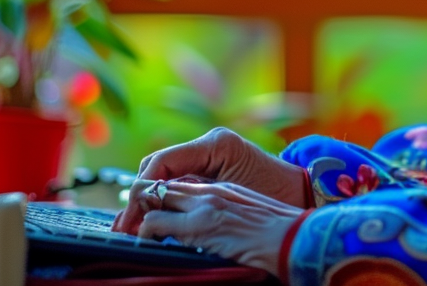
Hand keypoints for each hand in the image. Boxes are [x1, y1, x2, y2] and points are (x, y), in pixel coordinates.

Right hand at [112, 128, 309, 233]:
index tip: (130, 218)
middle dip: (139, 195)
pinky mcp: (209, 166)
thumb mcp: (232, 197)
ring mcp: (207, 153)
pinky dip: (162, 197)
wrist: (301, 191)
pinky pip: (177, 178)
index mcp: (214, 144)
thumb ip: (194, 198)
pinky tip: (151, 217)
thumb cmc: (275, 194)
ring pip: (163, 172)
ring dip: (147, 198)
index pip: (162, 162)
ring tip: (132, 226)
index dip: (142, 190)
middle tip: (124, 226)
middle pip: (157, 166)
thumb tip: (153, 212)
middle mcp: (207, 143)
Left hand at [122, 179, 303, 275]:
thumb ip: (229, 214)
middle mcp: (213, 189)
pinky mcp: (202, 224)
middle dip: (141, 203)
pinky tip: (143, 242)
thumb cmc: (283, 234)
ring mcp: (206, 204)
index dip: (159, 196)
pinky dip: (144, 232)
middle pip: (163, 185)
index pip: (180, 183)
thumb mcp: (252, 216)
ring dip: (138, 217)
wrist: (298, 238)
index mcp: (225, 187)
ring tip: (130, 233)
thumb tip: (215, 232)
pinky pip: (156, 223)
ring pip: (154, 199)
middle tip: (127, 223)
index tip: (147, 211)